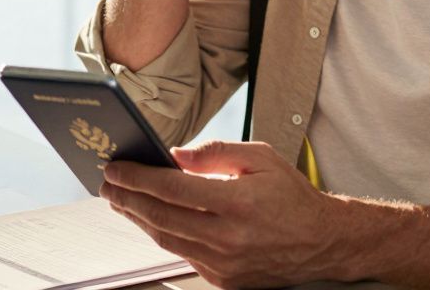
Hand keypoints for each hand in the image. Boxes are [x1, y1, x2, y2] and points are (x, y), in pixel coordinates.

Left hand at [100, 141, 342, 287]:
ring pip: (166, 239)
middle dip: (127, 198)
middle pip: (161, 216)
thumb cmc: (292, 197)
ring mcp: (225, 262)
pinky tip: (152, 220)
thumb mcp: (261, 158)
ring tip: (121, 200)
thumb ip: (215, 152)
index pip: (173, 187)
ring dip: (138, 218)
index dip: (138, 177)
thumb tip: (175, 155)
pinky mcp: (224, 279)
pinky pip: (183, 254)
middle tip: (108, 184)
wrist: (322, 242)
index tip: (117, 168)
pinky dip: (162, 235)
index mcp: (238, 202)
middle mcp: (229, 236)